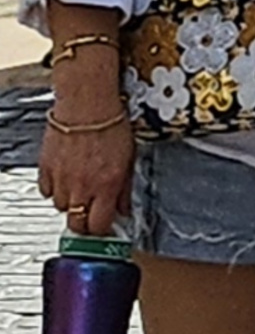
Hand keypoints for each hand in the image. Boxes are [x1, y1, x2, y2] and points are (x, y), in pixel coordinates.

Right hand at [38, 112, 134, 238]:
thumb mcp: (130, 158)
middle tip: (91, 214)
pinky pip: (47, 191)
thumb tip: (124, 210)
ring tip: (81, 188)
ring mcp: (62, 180)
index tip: (105, 227)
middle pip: (77, 224)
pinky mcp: (45, 169)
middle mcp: (83, 187)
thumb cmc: (112, 124)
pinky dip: (55, 188)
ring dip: (71, 203)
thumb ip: (125, 188)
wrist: (87, 103)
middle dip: (85, 224)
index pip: (100, 225)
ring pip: (61, 207)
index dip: (102, 230)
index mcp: (107, 186)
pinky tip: (66, 177)